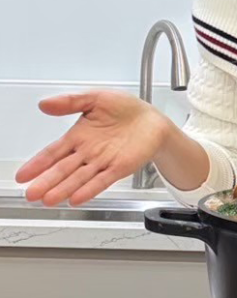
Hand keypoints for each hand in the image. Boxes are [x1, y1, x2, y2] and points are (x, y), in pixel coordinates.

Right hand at [15, 91, 169, 206]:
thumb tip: (45, 103)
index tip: (23, 175)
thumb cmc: (125, 109)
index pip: (53, 153)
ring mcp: (102, 162)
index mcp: (78, 136)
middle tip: (31, 194)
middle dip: (46, 182)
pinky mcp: (119, 168)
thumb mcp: (95, 98)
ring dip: (64, 189)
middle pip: (62, 170)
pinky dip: (89, 189)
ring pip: (79, 178)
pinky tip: (76, 198)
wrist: (152, 119)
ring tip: (49, 199)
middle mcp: (87, 152)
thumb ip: (70, 102)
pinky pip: (102, 180)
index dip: (37, 164)